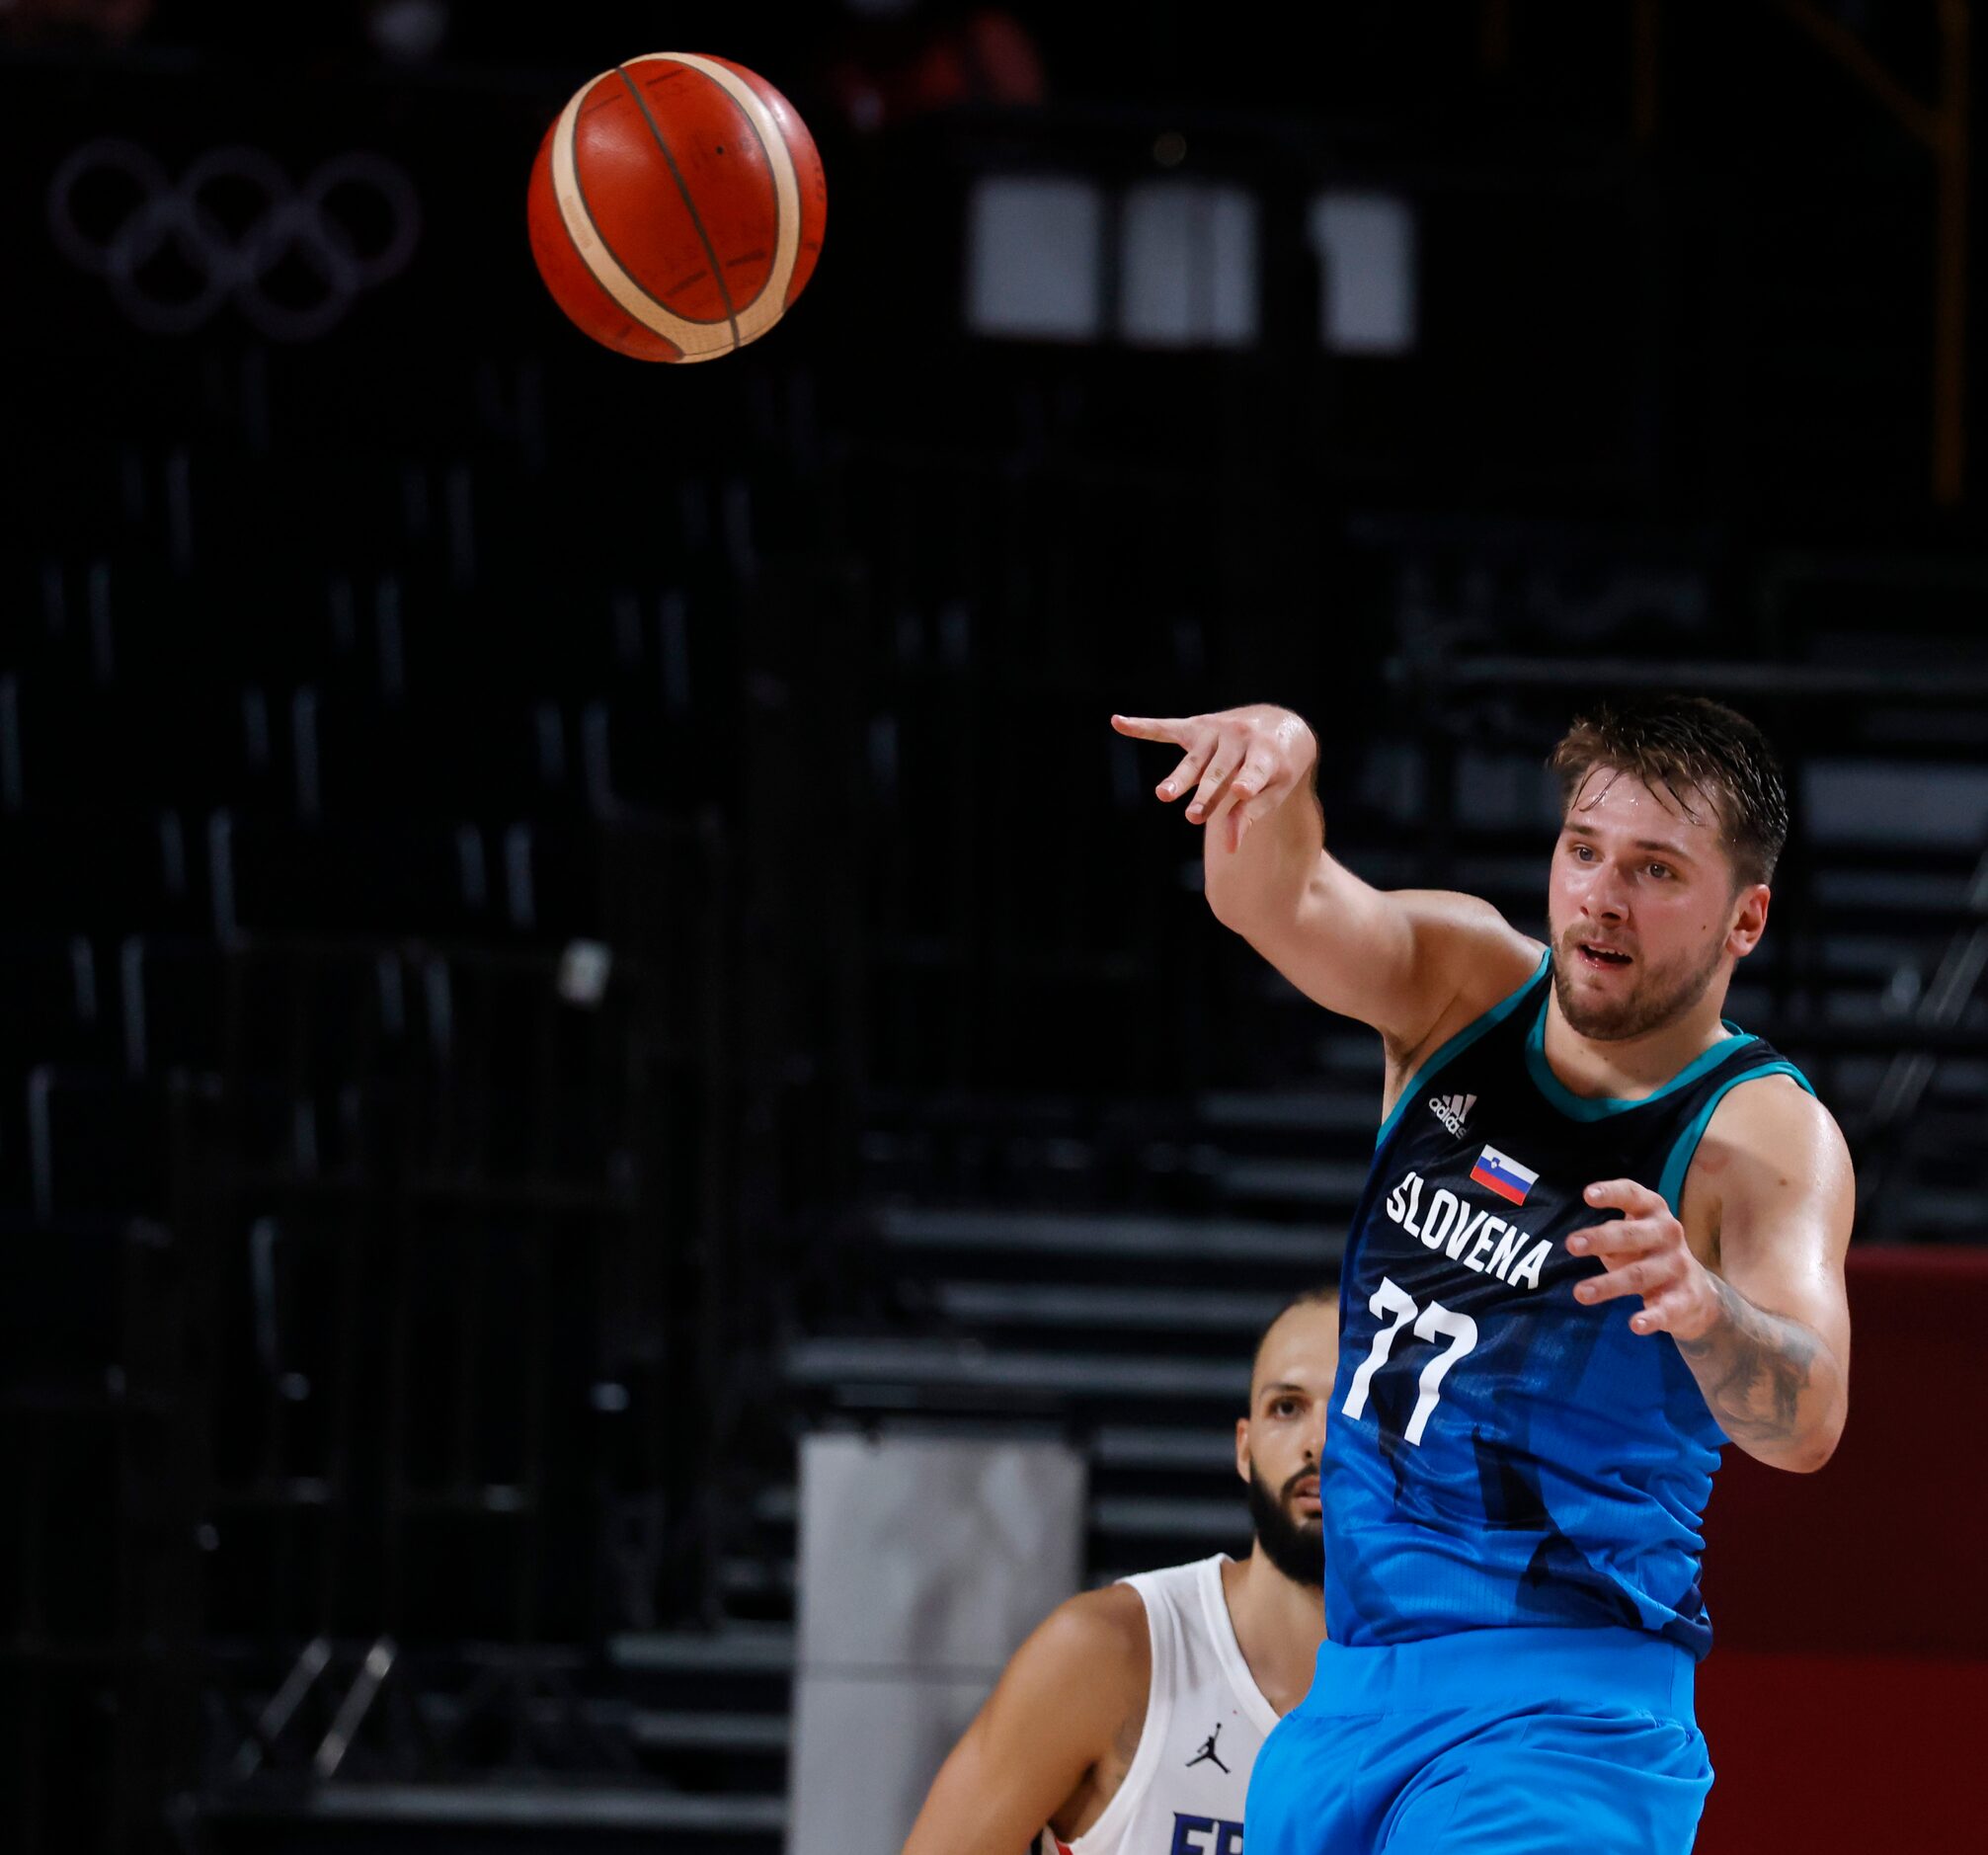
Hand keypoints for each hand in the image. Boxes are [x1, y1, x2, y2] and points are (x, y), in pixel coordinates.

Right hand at [1109, 705, 1316, 849]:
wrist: (1280, 726)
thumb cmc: (1277, 768)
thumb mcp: (1274, 791)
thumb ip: (1250, 815)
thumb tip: (1229, 848)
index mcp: (1267, 754)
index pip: (1255, 773)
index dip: (1249, 783)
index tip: (1242, 791)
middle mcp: (1241, 738)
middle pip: (1218, 773)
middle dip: (1205, 795)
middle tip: (1193, 817)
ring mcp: (1216, 731)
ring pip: (1194, 760)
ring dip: (1179, 778)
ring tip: (1163, 795)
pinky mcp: (1197, 726)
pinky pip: (1165, 729)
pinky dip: (1142, 727)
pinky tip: (1118, 723)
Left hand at [1566, 1179, 1719, 1339]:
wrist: (1697, 1292)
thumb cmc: (1649, 1253)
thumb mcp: (1631, 1237)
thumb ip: (1609, 1237)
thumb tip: (1583, 1242)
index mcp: (1653, 1211)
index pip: (1632, 1195)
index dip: (1611, 1193)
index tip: (1587, 1195)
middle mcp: (1669, 1234)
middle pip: (1631, 1235)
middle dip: (1601, 1239)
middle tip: (1571, 1244)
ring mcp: (1678, 1266)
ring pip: (1639, 1274)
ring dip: (1609, 1284)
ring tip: (1580, 1293)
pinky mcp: (1685, 1298)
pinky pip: (1666, 1309)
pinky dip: (1651, 1318)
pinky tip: (1635, 1325)